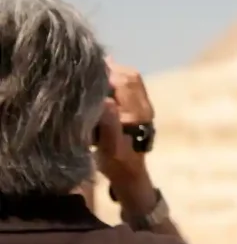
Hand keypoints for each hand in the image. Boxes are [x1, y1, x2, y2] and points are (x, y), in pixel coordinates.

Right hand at [94, 60, 155, 212]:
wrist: (130, 173)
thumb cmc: (117, 162)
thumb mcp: (110, 147)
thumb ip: (109, 124)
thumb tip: (105, 99)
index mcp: (138, 112)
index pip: (125, 81)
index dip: (105, 73)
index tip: (84, 72)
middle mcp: (144, 105)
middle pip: (129, 76)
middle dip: (109, 70)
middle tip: (86, 71)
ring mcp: (144, 105)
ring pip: (131, 79)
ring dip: (113, 74)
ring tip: (92, 74)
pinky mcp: (140, 107)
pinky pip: (131, 85)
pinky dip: (117, 79)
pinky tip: (102, 81)